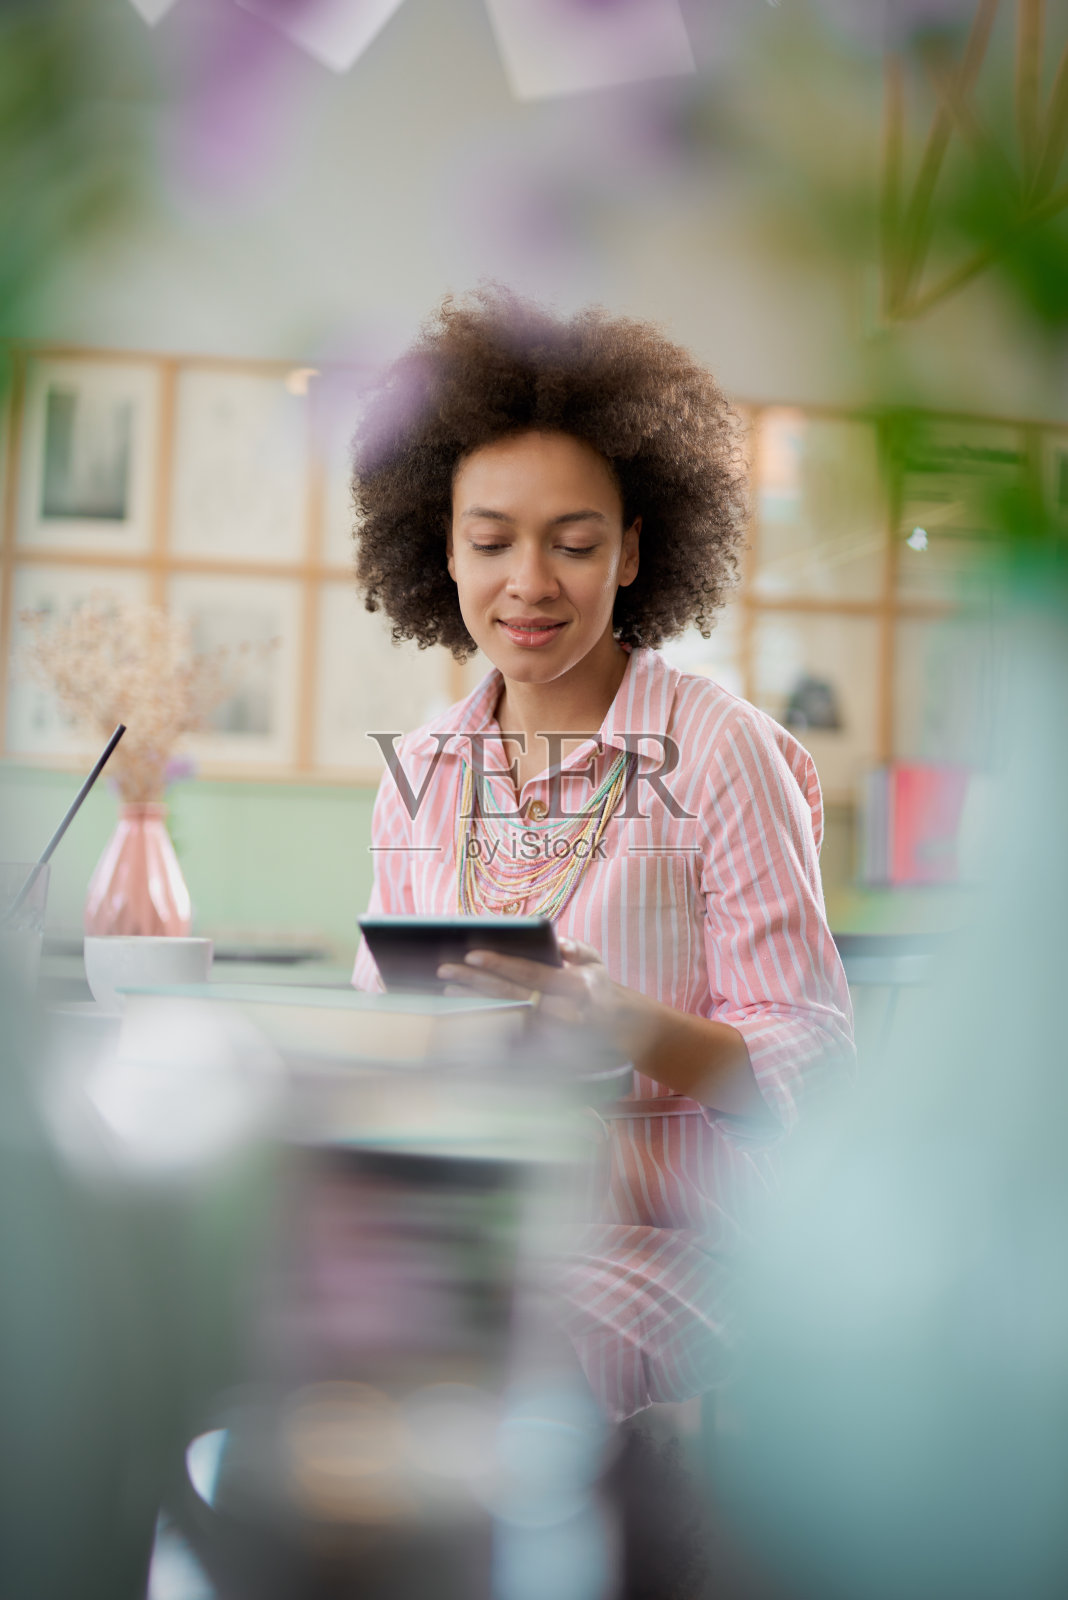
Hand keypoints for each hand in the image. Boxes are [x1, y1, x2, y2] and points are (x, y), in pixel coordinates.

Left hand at [437, 936, 620, 1031]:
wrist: (613, 1026)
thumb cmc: (597, 986)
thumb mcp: (596, 963)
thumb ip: (579, 950)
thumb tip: (561, 944)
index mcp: (574, 986)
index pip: (529, 973)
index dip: (500, 963)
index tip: (472, 954)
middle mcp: (558, 1010)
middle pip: (509, 993)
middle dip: (474, 981)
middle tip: (445, 969)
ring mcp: (546, 1030)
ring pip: (502, 1012)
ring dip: (473, 1001)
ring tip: (446, 988)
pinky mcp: (538, 1041)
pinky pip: (505, 1028)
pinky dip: (483, 1018)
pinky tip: (462, 1010)